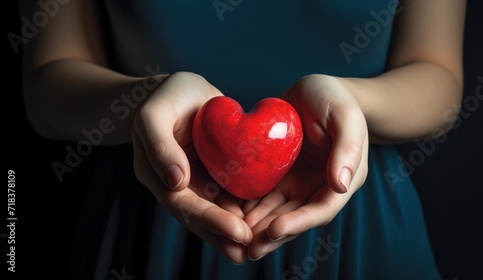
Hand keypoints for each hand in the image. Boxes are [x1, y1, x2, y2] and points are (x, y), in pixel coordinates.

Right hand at [132, 72, 252, 263]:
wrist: (181, 89)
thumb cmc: (165, 95)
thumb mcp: (154, 114)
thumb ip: (160, 146)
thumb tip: (175, 182)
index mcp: (156, 174)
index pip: (182, 204)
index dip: (209, 220)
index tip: (237, 231)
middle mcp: (174, 183)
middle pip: (199, 214)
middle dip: (223, 233)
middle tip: (249, 248)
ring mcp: (194, 180)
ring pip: (213, 209)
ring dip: (230, 229)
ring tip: (254, 246)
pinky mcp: (211, 172)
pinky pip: (225, 193)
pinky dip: (238, 208)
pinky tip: (257, 221)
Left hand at [243, 74, 368, 259]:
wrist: (317, 90)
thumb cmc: (336, 98)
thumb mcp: (345, 116)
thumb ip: (347, 149)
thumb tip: (340, 185)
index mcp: (341, 179)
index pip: (321, 209)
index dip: (299, 223)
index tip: (275, 230)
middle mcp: (318, 187)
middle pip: (295, 218)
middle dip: (272, 236)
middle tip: (248, 249)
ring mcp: (297, 182)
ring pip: (276, 212)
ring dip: (257, 227)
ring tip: (234, 238)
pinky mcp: (278, 174)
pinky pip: (262, 194)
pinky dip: (248, 206)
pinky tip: (229, 214)